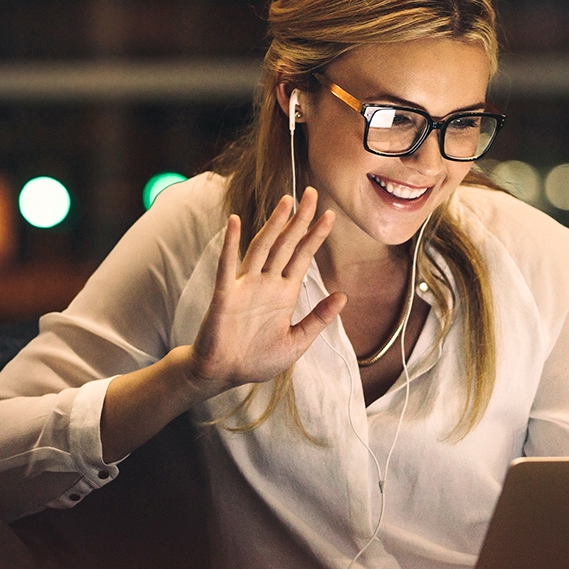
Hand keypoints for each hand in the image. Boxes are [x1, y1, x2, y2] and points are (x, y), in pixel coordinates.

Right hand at [185, 188, 346, 394]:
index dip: (315, 235)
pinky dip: (231, 244)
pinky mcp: (226, 295)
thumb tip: (343, 296)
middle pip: (286, 244)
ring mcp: (245, 286)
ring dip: (274, 224)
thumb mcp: (297, 341)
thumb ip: (318, 318)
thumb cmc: (257, 359)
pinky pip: (228, 266)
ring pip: (262, 248)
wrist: (224, 375)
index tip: (330, 215)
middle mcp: (266, 283)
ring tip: (286, 201)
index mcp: (284, 293)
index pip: (303, 256)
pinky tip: (235, 223)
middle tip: (312, 193)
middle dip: (300, 219)